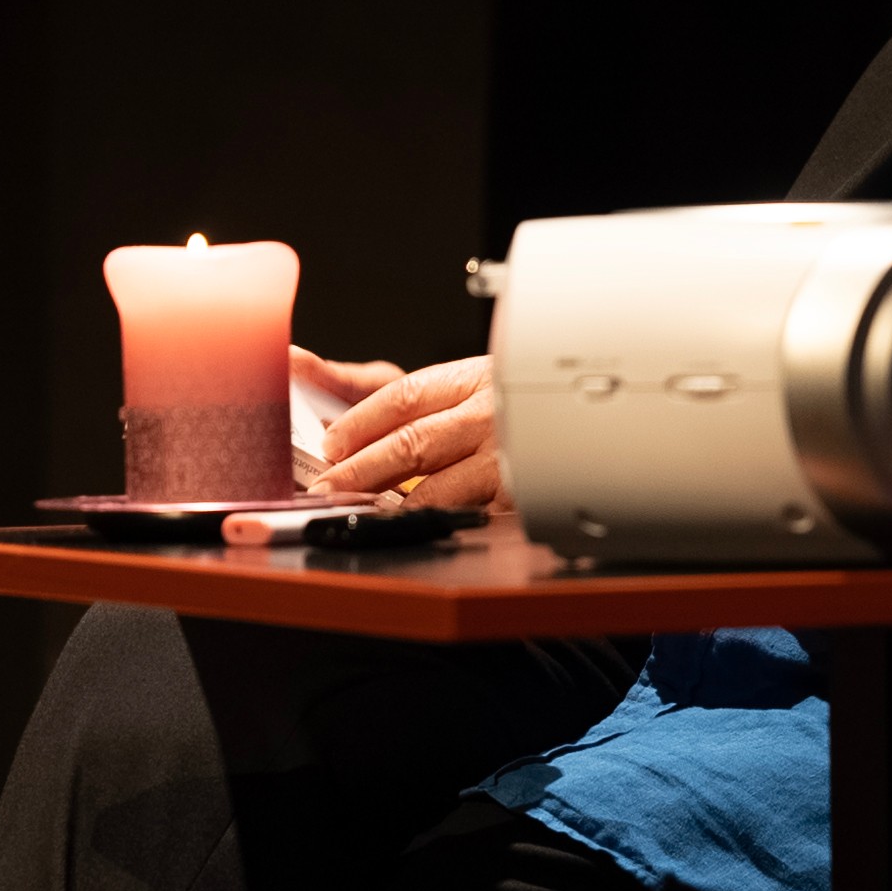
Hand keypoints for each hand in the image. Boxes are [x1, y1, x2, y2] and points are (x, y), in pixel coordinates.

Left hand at [298, 345, 504, 508]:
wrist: (588, 427)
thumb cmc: (511, 408)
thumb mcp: (462, 384)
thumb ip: (393, 388)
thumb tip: (303, 363)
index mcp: (472, 378)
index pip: (404, 396)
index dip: (359, 422)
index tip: (330, 443)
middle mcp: (491, 414)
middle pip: (413, 441)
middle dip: (361, 468)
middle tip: (327, 486)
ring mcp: (507, 457)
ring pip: (437, 485)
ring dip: (390, 502)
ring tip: (357, 512)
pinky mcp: (520, 497)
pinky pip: (467, 513)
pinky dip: (433, 522)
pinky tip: (408, 528)